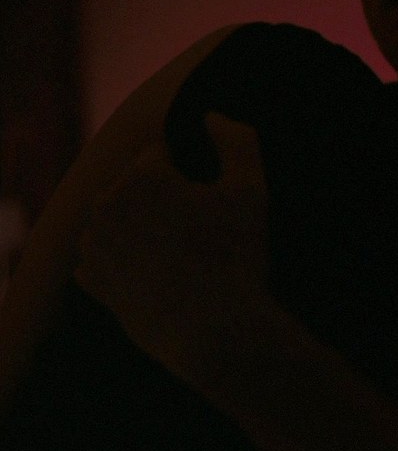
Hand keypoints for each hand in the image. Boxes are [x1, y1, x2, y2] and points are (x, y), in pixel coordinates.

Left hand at [75, 114, 314, 393]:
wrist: (215, 332)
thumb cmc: (236, 257)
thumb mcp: (251, 190)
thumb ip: (236, 140)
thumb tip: (211, 117)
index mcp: (141, 176)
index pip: (160, 153)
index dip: (189, 174)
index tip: (208, 202)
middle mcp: (106, 205)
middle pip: (136, 183)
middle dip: (162, 198)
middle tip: (198, 232)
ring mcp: (94, 246)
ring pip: (119, 217)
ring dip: (141, 225)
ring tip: (180, 254)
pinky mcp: (92, 281)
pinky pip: (105, 254)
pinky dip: (125, 257)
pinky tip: (157, 272)